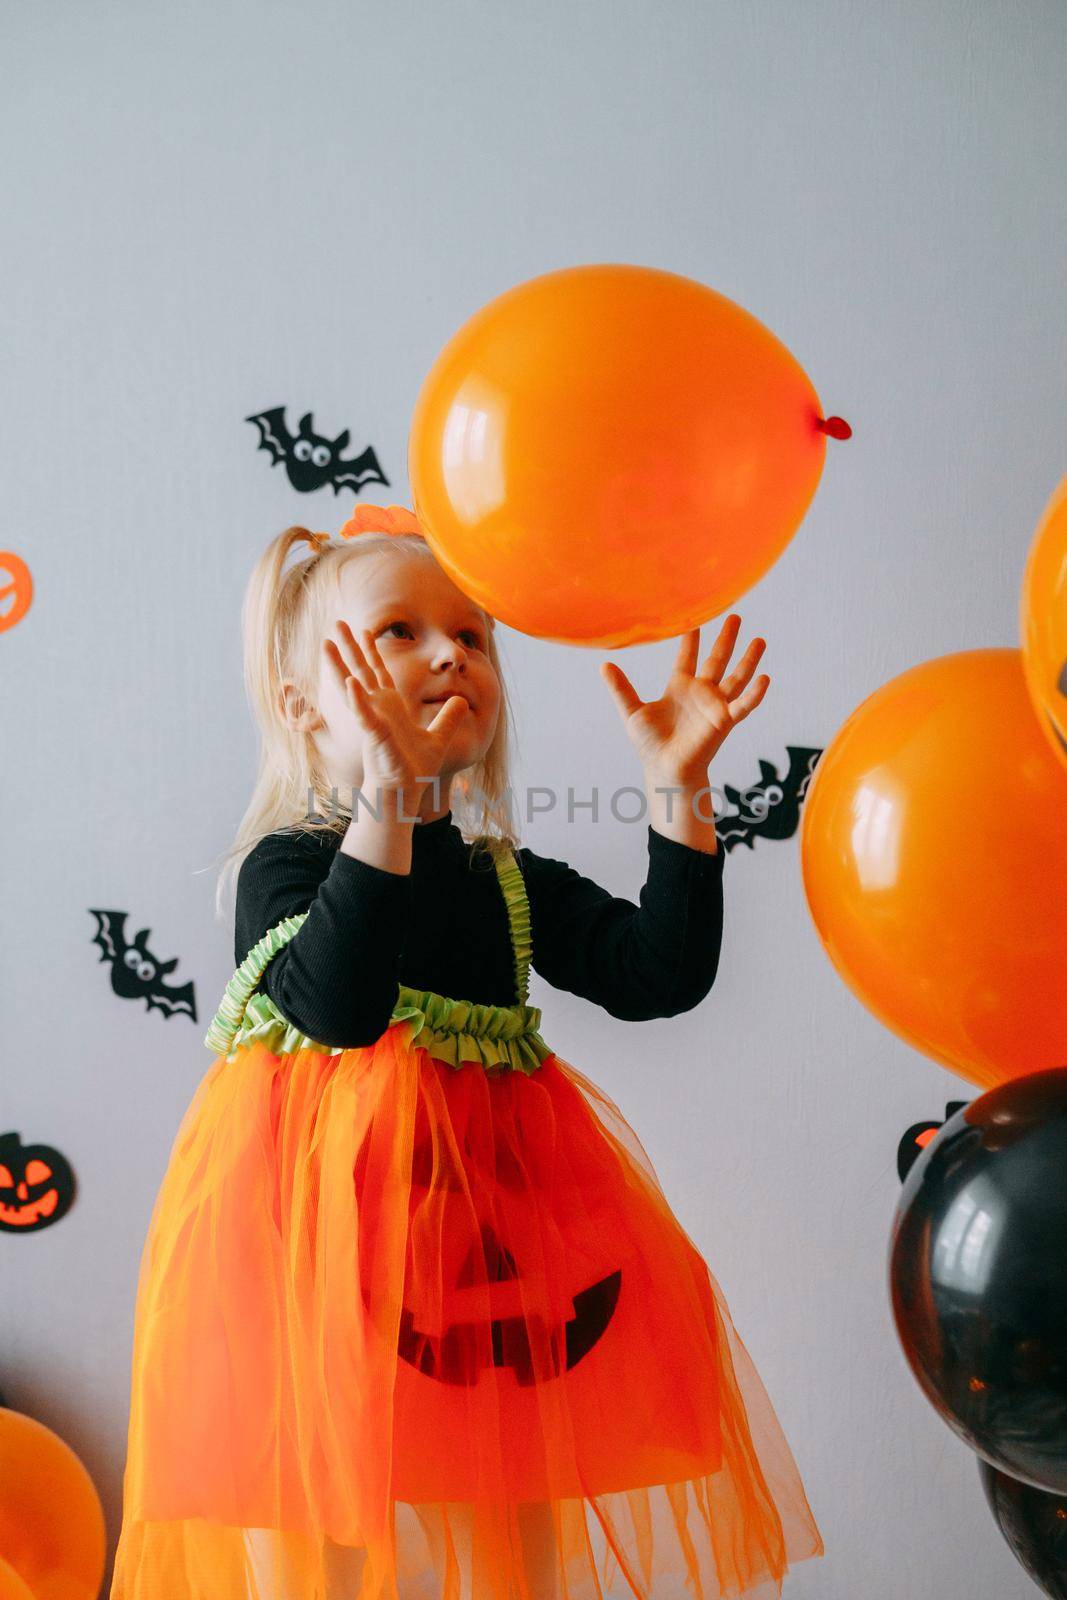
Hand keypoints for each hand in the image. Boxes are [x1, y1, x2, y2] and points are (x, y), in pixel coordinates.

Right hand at [323, 622, 469, 798]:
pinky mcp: (373, 734)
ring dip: (339, 664)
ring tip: (326, 643)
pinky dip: (356, 698)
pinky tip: (348, 682)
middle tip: (336, 623)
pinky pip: (363, 713)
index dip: (372, 651)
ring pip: (353, 686)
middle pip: (361, 670)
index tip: (366, 630)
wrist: (405, 792)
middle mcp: (378, 709)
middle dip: (349, 646)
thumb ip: (447, 718)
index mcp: (391, 707)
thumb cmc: (415, 769)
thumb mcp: (438, 738)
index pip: (380, 672)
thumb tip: (460, 701)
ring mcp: (372, 719)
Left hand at [600, 615, 768, 784]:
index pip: (687, 657)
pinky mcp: (724, 721)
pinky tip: (765, 678)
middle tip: (735, 616)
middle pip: (717, 660)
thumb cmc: (650, 745)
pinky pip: (743, 706)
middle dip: (726, 639)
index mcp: (679, 687)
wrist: (664, 770)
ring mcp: (714, 706)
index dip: (690, 640)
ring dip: (748, 660)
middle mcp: (700, 693)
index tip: (694, 619)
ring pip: (736, 678)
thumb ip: (621, 688)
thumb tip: (603, 665)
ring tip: (760, 640)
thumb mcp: (631, 711)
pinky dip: (755, 694)